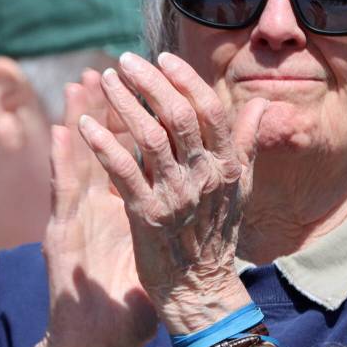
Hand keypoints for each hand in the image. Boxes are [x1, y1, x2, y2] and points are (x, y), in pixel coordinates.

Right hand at [42, 71, 156, 346]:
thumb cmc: (136, 297)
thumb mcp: (164, 253)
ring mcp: (79, 219)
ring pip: (78, 160)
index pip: (132, 155)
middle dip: (108, 109)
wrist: (101, 342)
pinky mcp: (62, 236)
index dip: (138, 124)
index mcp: (126, 207)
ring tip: (79, 84)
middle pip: (102, 148)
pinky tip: (63, 134)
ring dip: (79, 120)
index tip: (152, 92)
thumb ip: (183, 218)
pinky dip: (62, 162)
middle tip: (109, 70)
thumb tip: (211, 198)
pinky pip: (63, 194)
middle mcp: (99, 207)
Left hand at [76, 52, 267, 332]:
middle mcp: (206, 176)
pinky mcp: (148, 216)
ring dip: (124, 104)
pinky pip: (123, 171)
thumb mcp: (240, 187)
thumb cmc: (217, 235)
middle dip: (150, 82)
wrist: (200, 289)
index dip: (186, 79)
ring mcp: (177, 195)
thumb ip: (246, 143)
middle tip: (126, 61)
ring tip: (105, 81)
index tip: (163, 58)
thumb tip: (262, 103)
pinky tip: (84, 125)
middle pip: (178, 115)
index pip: (210, 109)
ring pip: (150, 137)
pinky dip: (103, 144)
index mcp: (228, 165)